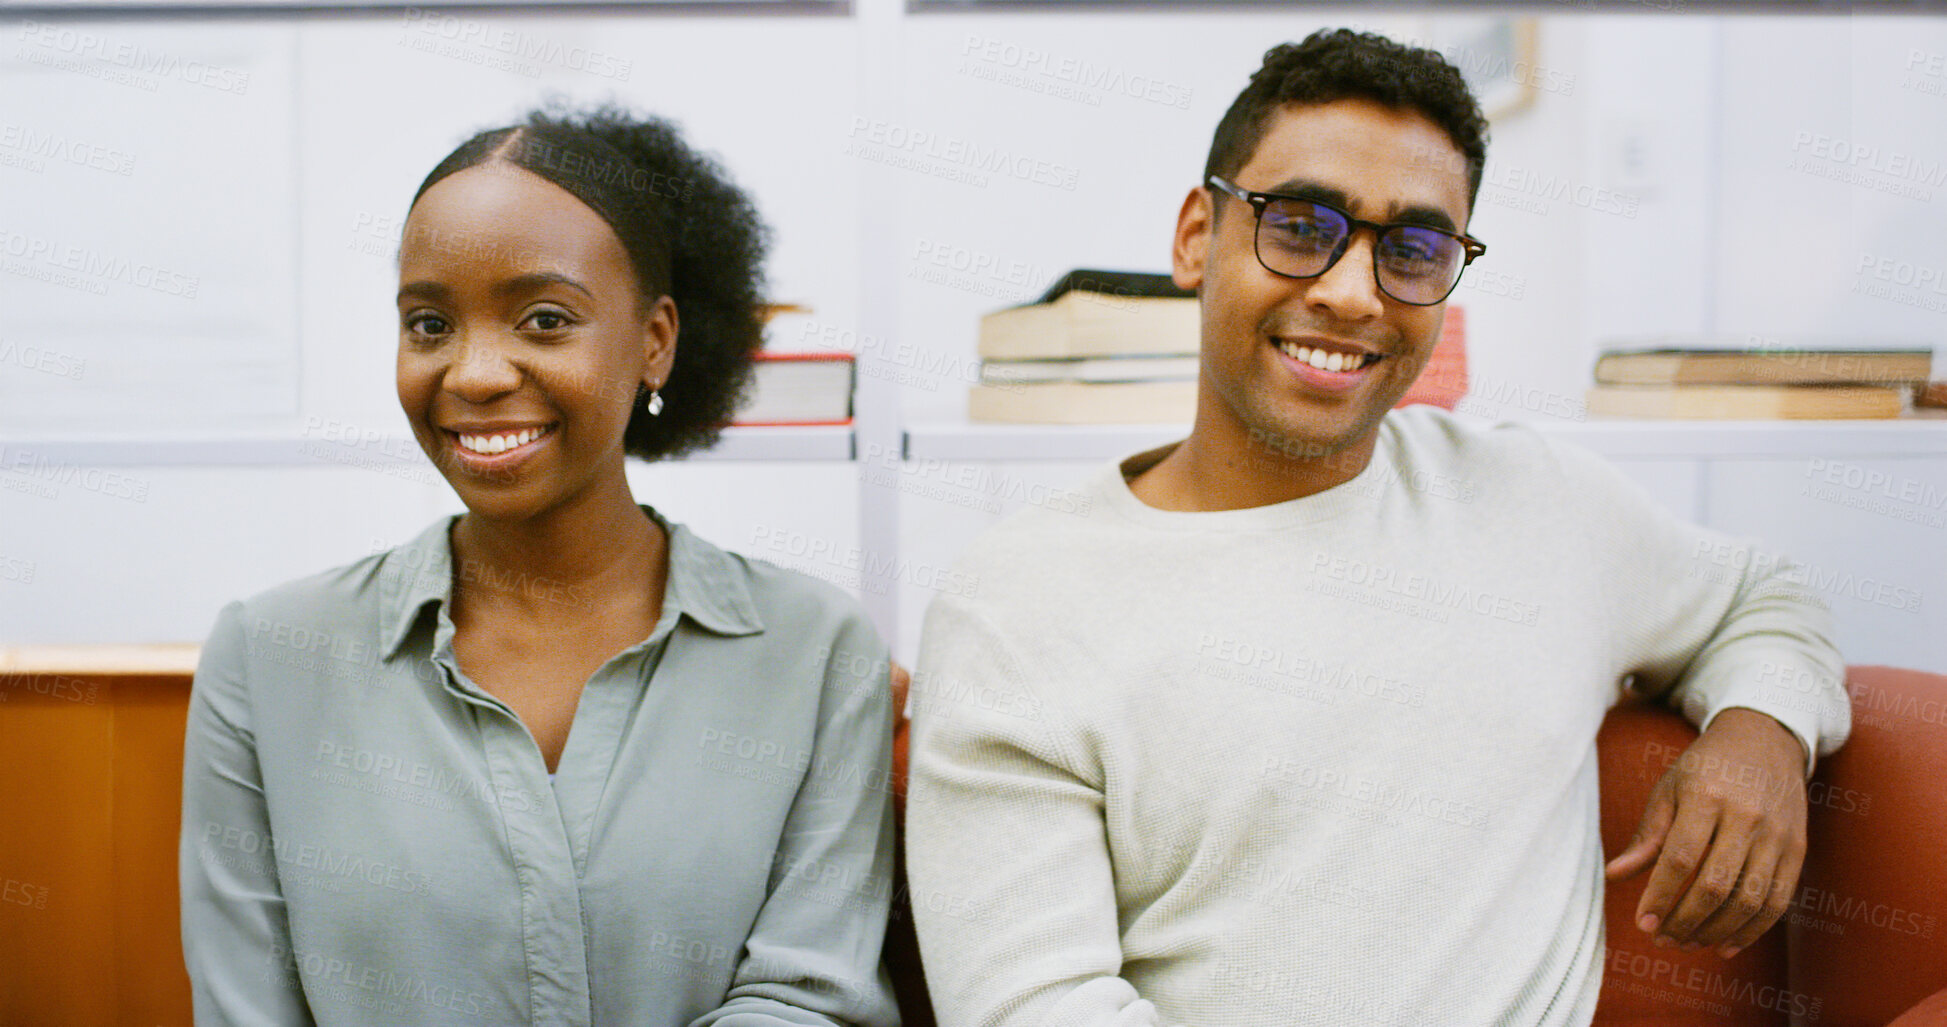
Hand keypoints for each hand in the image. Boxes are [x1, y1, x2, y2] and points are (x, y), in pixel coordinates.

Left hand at [1603, 708, 1808, 958]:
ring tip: (1687, 942)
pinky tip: (1725, 944)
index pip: (1680, 858)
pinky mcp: (1798, 848)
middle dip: (1685, 920)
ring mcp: (1777, 834)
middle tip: (1662, 938)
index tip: (1642, 922)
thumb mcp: (1669, 788)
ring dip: (1716, 931)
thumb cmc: (1707, 767)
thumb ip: (1647, 835)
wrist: (1765, 739)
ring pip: (1749, 899)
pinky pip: (1778, 900)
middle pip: (1716, 884)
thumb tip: (1614, 876)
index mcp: (1706, 796)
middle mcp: (1746, 816)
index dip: (1660, 896)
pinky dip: (1752, 930)